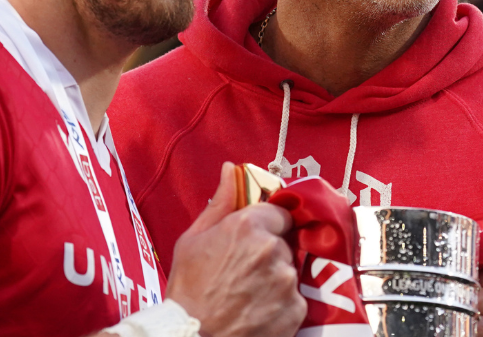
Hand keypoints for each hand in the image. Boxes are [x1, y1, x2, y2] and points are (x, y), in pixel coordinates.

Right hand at [166, 162, 305, 336]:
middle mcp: (272, 250)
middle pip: (283, 243)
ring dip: (275, 280)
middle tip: (242, 273)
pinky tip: (256, 311)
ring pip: (288, 271)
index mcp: (248, 226)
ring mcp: (286, 281)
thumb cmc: (187, 291)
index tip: (253, 240)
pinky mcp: (295, 309)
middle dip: (268, 254)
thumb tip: (231, 171)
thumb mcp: (192, 240)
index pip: (279, 213)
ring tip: (247, 295)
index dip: (266, 226)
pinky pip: (294, 299)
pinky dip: (280, 305)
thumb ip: (219, 203)